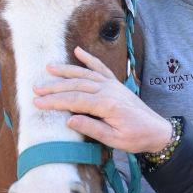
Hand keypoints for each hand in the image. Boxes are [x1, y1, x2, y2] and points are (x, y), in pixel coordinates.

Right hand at [33, 47, 172, 153]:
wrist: (157, 131)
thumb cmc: (136, 138)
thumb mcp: (114, 141)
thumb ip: (92, 129)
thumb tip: (69, 120)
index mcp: (107, 105)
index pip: (75, 101)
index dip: (55, 101)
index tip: (38, 103)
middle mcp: (109, 90)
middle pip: (76, 86)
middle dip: (54, 87)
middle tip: (35, 88)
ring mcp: (113, 85)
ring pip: (85, 75)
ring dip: (66, 71)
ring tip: (48, 69)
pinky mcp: (116, 84)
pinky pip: (101, 68)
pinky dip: (89, 59)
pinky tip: (78, 51)